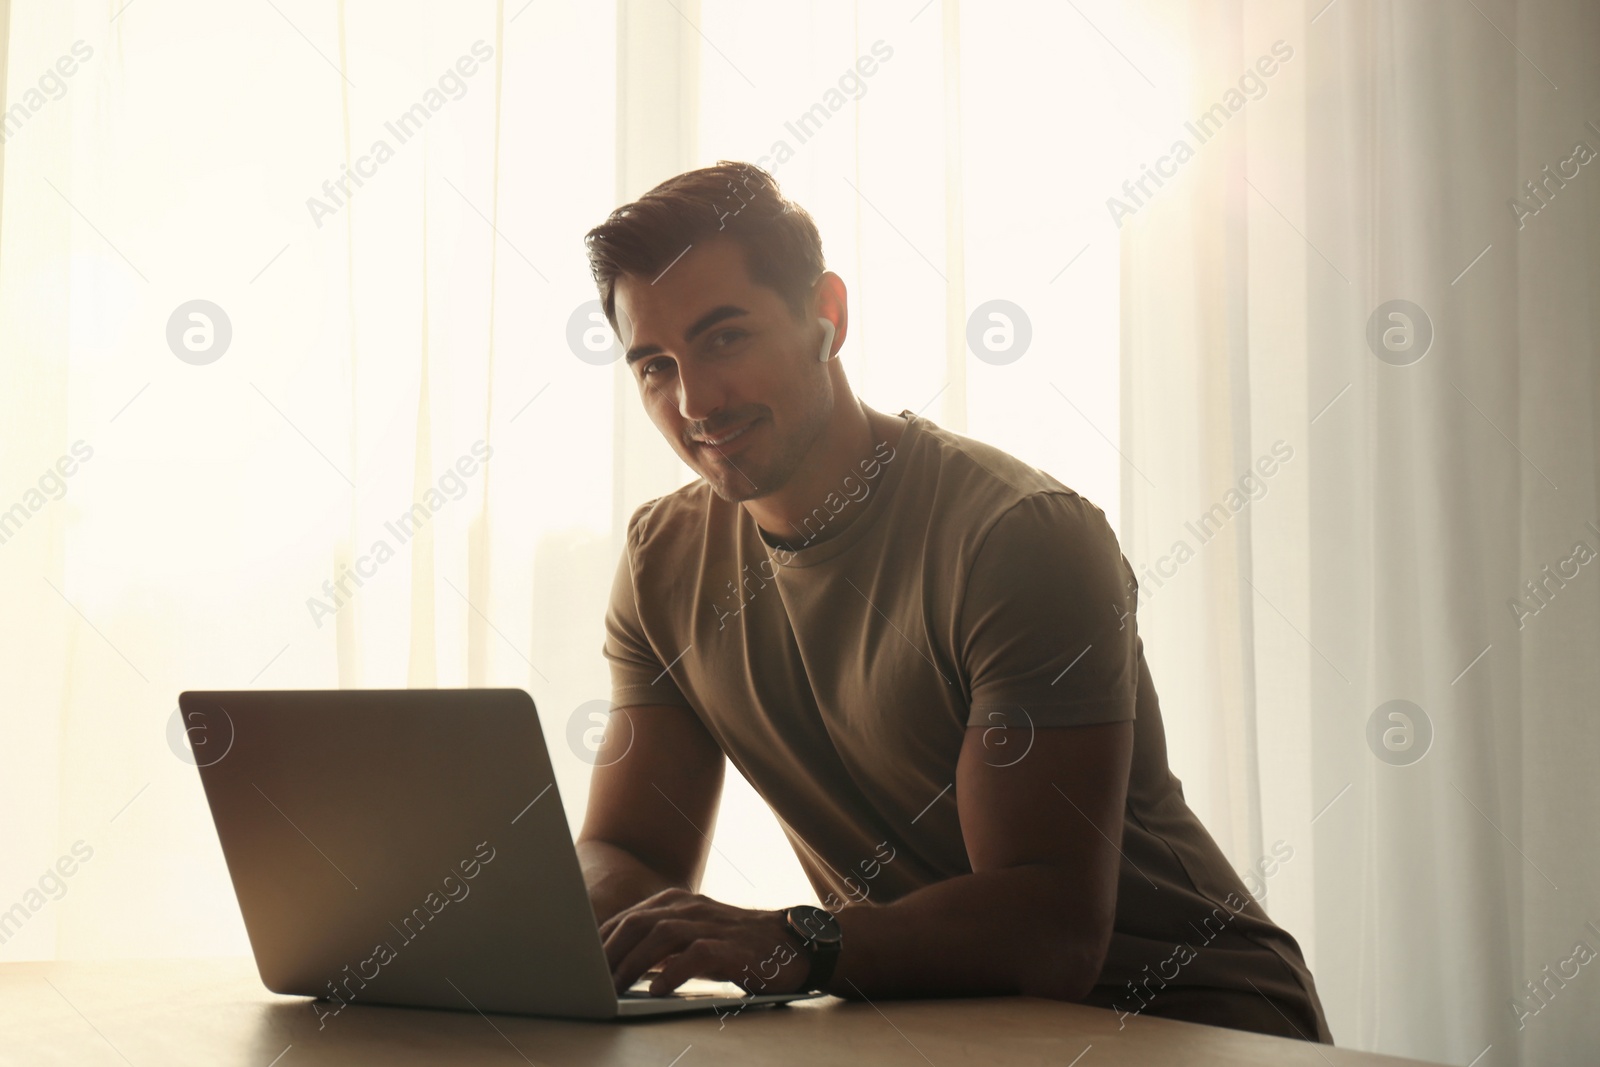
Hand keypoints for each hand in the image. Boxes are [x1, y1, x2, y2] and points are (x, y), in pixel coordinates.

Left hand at [598, 887, 809, 996]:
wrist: (793, 943)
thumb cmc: (737, 946)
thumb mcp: (693, 937)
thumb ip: (660, 945)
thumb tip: (618, 966)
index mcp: (677, 902)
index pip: (627, 918)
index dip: (600, 941)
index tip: (579, 965)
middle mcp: (690, 907)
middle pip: (637, 924)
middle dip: (609, 953)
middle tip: (590, 982)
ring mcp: (711, 924)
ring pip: (660, 936)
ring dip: (632, 963)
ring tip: (613, 988)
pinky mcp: (730, 946)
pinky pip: (695, 956)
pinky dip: (671, 972)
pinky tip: (655, 991)